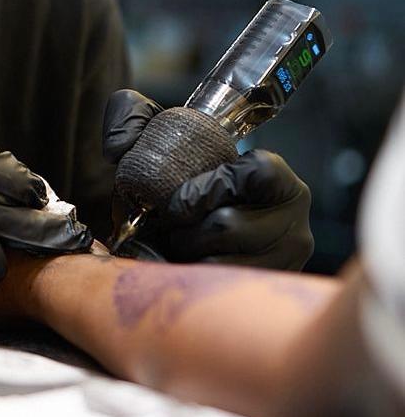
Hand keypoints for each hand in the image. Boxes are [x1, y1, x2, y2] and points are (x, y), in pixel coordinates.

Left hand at [104, 89, 313, 269]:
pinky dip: (185, 277)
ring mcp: (284, 261)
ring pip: (215, 260)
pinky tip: (180, 267)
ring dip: (180, 254)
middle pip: (224, 225)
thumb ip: (139, 127)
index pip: (256, 171)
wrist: (202, 249)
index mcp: (279, 182)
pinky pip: (211, 286)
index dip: (210, 184)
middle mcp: (294, 223)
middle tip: (166, 227)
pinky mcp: (263, 290)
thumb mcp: (168, 153)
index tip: (180, 197)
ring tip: (176, 246)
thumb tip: (121, 126)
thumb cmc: (189, 196)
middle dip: (180, 227)